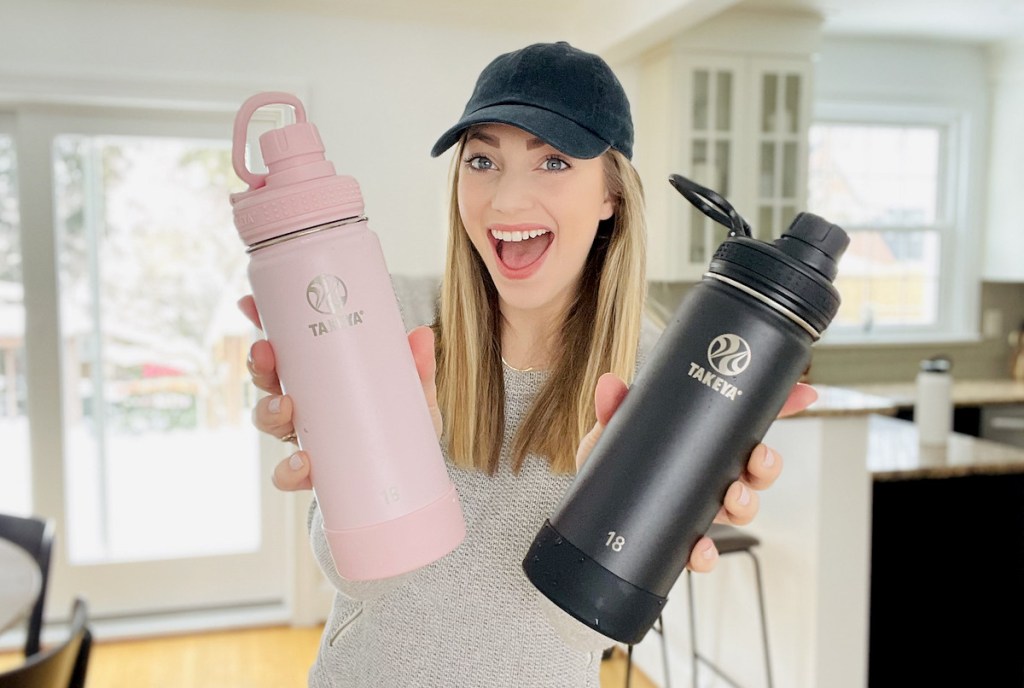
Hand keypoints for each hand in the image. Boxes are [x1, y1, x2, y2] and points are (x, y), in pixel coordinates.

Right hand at [237, 295, 441, 491]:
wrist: (414, 474)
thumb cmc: (404, 423)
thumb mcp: (413, 392)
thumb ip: (417, 367)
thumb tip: (422, 335)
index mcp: (320, 377)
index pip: (286, 347)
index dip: (262, 324)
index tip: (250, 304)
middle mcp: (304, 404)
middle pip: (266, 381)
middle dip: (259, 365)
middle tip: (265, 352)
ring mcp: (304, 437)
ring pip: (268, 421)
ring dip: (268, 411)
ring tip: (286, 406)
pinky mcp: (312, 473)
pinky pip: (287, 474)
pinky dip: (289, 469)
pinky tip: (303, 461)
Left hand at [575, 373, 816, 573]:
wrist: (586, 515)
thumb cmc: (613, 467)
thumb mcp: (613, 434)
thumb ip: (615, 407)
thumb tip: (609, 383)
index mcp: (703, 444)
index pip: (746, 425)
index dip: (780, 408)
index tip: (803, 394)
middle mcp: (710, 477)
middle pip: (756, 471)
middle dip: (766, 465)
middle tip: (758, 458)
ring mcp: (701, 510)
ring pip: (742, 510)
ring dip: (747, 504)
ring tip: (734, 498)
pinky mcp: (683, 542)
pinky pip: (704, 553)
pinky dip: (707, 554)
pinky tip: (700, 549)